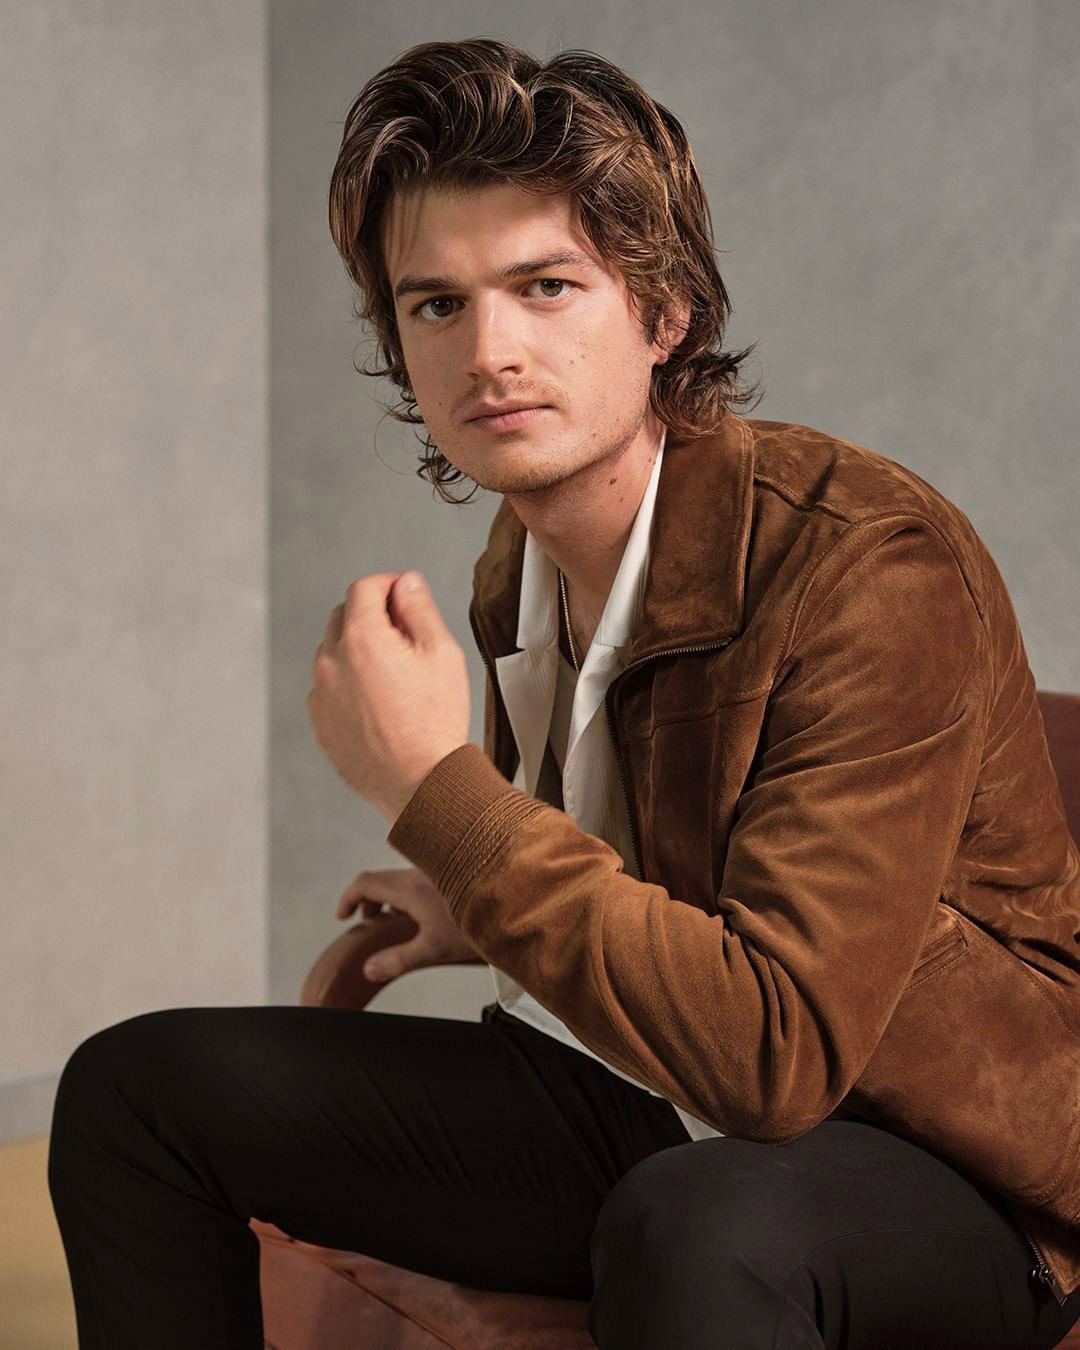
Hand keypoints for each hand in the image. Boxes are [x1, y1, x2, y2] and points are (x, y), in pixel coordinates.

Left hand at [307, 571, 471, 824]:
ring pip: (334, 653)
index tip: (405, 597)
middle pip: (344, 616)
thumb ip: (419, 608)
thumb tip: (405, 583)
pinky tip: (381, 703)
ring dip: (358, 651)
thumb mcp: (442, 653)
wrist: (421, 783)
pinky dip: (349, 684)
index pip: (364, 588)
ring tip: (396, 678)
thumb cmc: (435, 722)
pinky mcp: (320, 723)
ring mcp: (321, 694)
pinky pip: (329, 689)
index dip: (389, 585)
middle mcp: (331, 662)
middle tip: (407, 639)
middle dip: (372, 616)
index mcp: (361, 638)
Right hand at [337, 866, 482, 981]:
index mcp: (409, 886)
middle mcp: (420, 871)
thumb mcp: (434, 949)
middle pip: (381, 878)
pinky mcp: (451, 873)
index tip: (343, 917)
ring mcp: (436, 870)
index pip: (365, 882)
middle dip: (368, 900)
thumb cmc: (478, 925)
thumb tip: (368, 969)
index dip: (348, 898)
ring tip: (396, 923)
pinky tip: (424, 915)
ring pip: (401, 877)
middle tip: (370, 924)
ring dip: (389, 897)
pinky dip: (408, 894)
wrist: (515, 904)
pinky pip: (418, 878)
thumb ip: (398, 960)